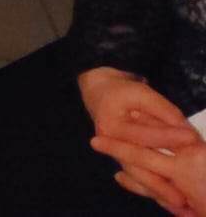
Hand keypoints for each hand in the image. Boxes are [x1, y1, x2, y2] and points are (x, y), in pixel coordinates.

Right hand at [82, 68, 200, 211]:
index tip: (193, 138)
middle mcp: (109, 142)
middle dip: (161, 176)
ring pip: (136, 175)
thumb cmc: (122, 92)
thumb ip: (165, 111)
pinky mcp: (123, 159)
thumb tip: (187, 132)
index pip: (144, 134)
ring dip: (157, 188)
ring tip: (178, 200)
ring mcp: (114, 152)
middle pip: (136, 163)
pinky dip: (151, 188)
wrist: (99, 93)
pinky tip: (167, 198)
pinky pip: (136, 177)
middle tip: (185, 185)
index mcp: (111, 124)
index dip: (169, 136)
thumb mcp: (142, 92)